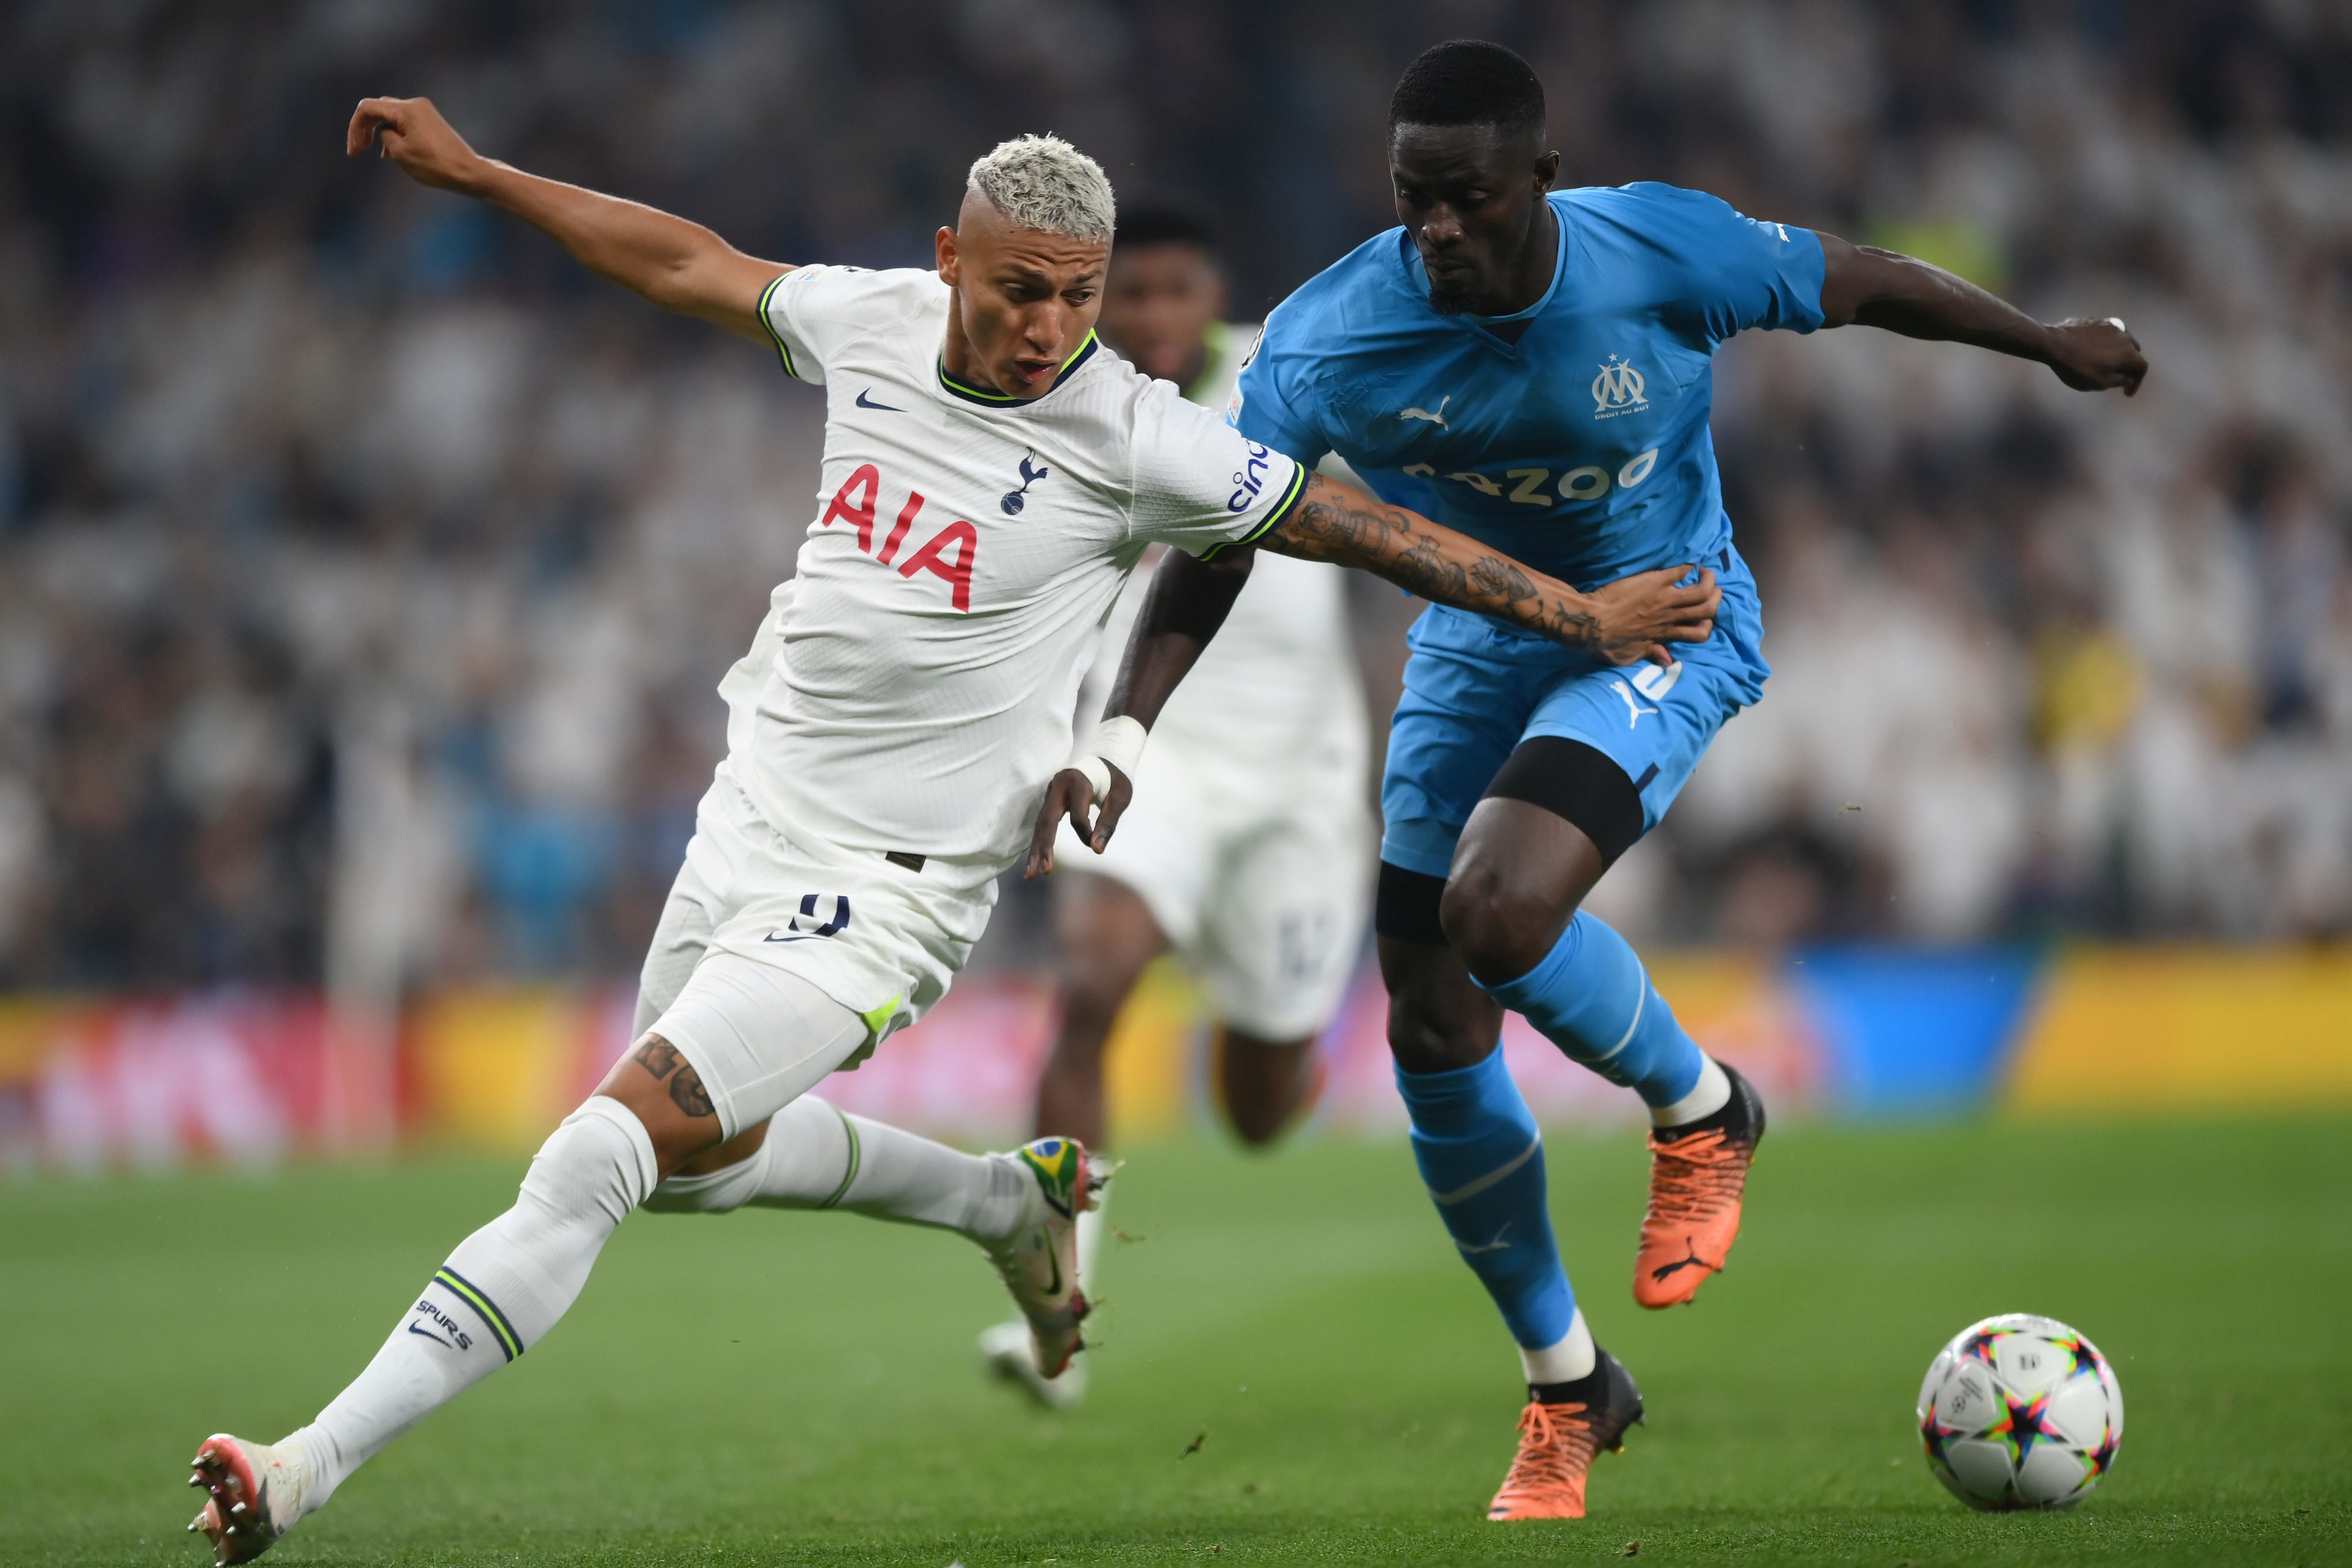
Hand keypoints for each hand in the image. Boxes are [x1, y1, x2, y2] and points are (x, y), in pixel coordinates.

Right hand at [346, 97, 489, 194]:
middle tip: (358, 151)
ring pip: (392, 116)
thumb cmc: (435, 165)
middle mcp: (416, 105)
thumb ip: (385, 136)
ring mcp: (425, 112)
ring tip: (376, 154)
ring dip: (379, 132)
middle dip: (365, 128)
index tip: (354, 151)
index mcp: (406, 109)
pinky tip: (391, 153)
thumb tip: (386, 131)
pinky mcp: (432, 121)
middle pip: (379, 109)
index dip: (355, 127)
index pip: (367, 108)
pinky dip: (395, 134)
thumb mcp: (400, 153)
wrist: (469, 172)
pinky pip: (406, 123)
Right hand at [1021, 764, 1133, 878]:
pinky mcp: (1049, 802)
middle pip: (1048, 821)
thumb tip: (1097, 850)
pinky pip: (1042, 825)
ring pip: (1040, 825)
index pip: (1077, 815)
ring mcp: (1050, 794)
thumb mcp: (1120, 798)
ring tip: (1030, 875)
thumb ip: (1108, 823)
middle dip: (1045, 847)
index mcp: (1077, 782)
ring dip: (1036, 851)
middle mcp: (1058, 786)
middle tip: (1043, 871)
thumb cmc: (1115, 780)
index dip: (1085, 833)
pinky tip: (1034, 863)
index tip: (1096, 844)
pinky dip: (1038, 844)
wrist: (1103, 761)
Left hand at [1582, 564, 1719, 665]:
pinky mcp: (1656, 581)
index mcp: (1665, 634)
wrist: (1591, 622)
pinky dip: (1689, 566)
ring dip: (1709, 581)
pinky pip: (1681, 571)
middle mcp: (1670, 617)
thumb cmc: (1604, 643)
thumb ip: (1649, 655)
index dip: (1706, 625)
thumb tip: (1668, 659)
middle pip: (1707, 609)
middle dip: (1715, 599)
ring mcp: (1665, 598)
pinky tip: (1688, 563)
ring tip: (1705, 574)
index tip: (1702, 617)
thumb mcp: (1627, 657)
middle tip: (1710, 590)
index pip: (1699, 633)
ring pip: (1701, 591)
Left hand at [2044, 316, 2146, 395]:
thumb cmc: (2077, 367)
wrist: (2053, 344)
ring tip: (2110, 360)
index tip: (2127, 392)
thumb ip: (2118, 381)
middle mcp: (2123, 335)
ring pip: (2121, 338)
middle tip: (2121, 375)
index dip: (2137, 381)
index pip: (2141, 367)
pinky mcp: (2094, 320)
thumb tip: (2128, 379)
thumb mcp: (2099, 382)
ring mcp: (2109, 325)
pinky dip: (2105, 342)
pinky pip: (2105, 332)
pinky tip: (2094, 349)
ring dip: (2119, 350)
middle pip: (2134, 350)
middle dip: (2130, 364)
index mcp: (2128, 352)